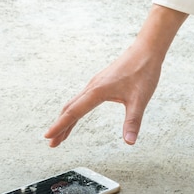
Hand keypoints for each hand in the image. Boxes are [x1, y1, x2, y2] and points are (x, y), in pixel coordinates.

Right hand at [44, 43, 161, 146]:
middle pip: (70, 108)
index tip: (48, 137)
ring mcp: (95, 83)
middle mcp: (92, 86)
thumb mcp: (140, 100)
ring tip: (61, 134)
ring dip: (66, 119)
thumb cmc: (143, 73)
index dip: (60, 126)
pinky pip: (82, 98)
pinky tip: (77, 116)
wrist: (146, 50)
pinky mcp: (101, 82)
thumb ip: (133, 122)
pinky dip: (75, 110)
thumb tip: (130, 143)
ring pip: (75, 103)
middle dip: (60, 126)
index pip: (74, 112)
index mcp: (97, 91)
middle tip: (52, 143)